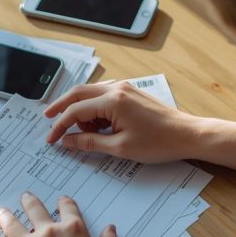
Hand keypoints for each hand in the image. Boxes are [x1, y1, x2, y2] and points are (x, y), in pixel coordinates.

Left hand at [0, 193, 123, 236]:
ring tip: (1, 212)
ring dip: (6, 216)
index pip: (68, 208)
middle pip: (35, 209)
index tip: (61, 201)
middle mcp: (49, 232)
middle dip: (29, 201)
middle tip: (25, 197)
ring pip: (13, 224)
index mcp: (74, 230)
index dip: (64, 202)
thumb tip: (110, 228)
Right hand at [44, 81, 202, 162]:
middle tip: (48, 120)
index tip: (52, 139)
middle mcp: (117, 88)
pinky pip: (104, 94)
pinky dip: (94, 107)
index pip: (76, 111)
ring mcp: (125, 87)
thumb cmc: (159, 142)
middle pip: (78, 93)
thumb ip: (89, 143)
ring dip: (81, 109)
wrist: (187, 135)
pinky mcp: (131, 92)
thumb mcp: (120, 148)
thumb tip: (68, 141)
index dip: (60, 125)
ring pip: (91, 92)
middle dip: (61, 107)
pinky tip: (98, 123)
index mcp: (113, 101)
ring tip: (84, 132)